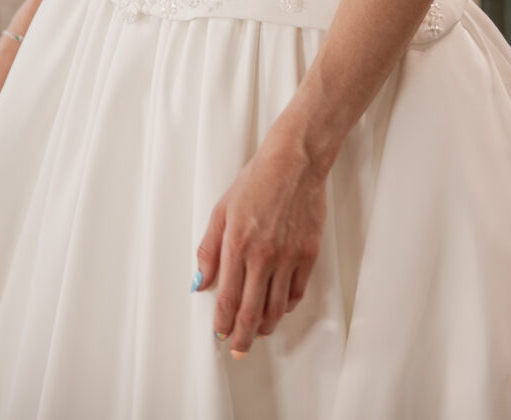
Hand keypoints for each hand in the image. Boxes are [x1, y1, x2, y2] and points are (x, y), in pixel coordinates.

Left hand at [194, 129, 326, 354]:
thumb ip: (209, 249)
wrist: (295, 161)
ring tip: (258, 331)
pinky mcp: (309, 254)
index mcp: (237, 245)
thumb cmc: (257, 180)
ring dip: (265, 326)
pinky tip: (279, 307)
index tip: (220, 333)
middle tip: (238, 349)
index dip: (223, 323)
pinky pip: (297, 292)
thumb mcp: (222, 210)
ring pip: (276, 308)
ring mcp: (288, 257)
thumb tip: (201, 282)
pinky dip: (287, 306)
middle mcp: (263, 256)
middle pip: (251, 312)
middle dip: (242, 337)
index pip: (227, 299)